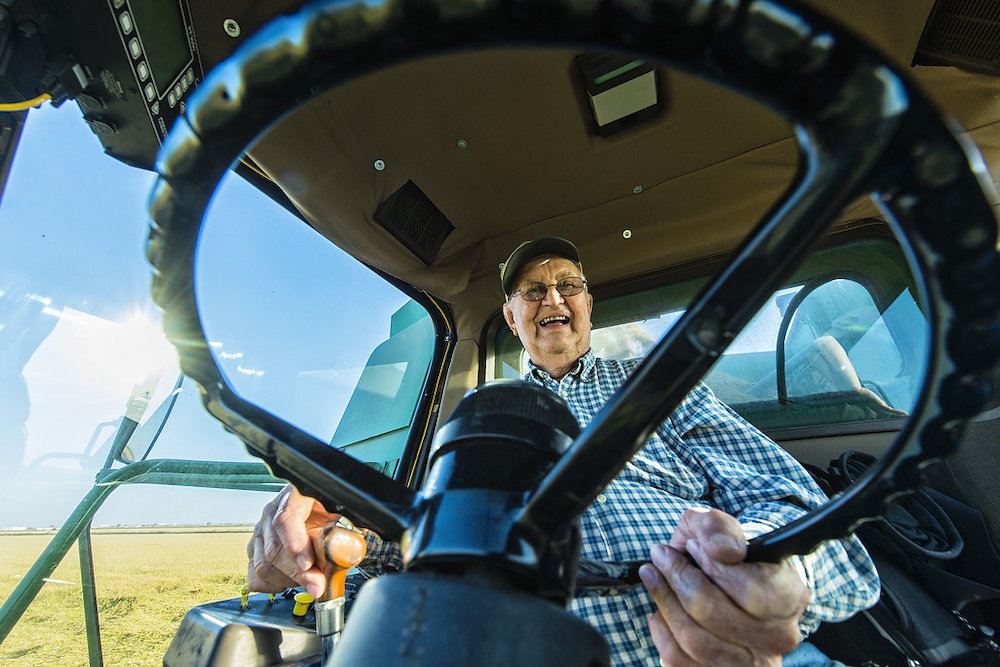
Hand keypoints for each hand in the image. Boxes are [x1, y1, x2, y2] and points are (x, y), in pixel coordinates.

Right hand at [247, 484, 339, 598]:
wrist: (320, 511)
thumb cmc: (331, 512)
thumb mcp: (343, 514)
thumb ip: (345, 530)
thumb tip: (349, 551)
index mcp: (294, 495)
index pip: (286, 518)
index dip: (296, 543)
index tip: (308, 563)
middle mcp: (272, 512)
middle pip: (275, 547)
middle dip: (298, 572)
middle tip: (318, 585)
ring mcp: (260, 531)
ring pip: (264, 565)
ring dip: (289, 580)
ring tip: (310, 582)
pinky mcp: (254, 551)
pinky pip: (255, 576)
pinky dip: (275, 586)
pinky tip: (292, 582)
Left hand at [638, 508, 808, 665]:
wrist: (724, 579)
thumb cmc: (723, 551)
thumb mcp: (719, 525)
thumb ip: (718, 527)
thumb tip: (720, 551)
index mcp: (789, 596)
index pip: (751, 591)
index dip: (714, 568)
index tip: (692, 546)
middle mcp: (777, 636)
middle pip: (715, 616)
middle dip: (679, 581)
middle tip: (662, 556)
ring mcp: (752, 662)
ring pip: (694, 640)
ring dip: (665, 602)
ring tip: (654, 575)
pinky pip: (678, 658)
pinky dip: (662, 627)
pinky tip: (663, 607)